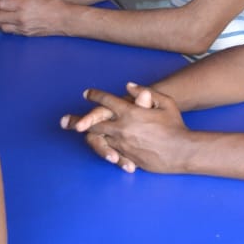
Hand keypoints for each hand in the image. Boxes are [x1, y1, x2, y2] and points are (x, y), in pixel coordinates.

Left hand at [0, 0, 68, 36]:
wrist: (63, 19)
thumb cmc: (52, 2)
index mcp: (24, 5)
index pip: (1, 3)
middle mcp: (20, 18)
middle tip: (4, 3)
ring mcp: (22, 28)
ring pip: (1, 25)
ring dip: (0, 18)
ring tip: (6, 12)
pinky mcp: (24, 34)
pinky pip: (8, 31)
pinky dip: (5, 25)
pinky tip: (11, 19)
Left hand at [62, 83, 187, 174]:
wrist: (180, 151)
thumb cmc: (174, 125)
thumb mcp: (165, 102)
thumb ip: (145, 92)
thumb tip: (128, 86)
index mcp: (130, 113)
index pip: (107, 101)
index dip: (95, 95)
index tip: (87, 93)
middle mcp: (122, 128)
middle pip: (94, 123)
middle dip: (78, 121)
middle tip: (63, 120)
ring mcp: (121, 144)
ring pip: (97, 139)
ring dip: (86, 135)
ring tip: (75, 134)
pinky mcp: (125, 156)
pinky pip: (108, 151)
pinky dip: (101, 148)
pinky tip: (96, 146)